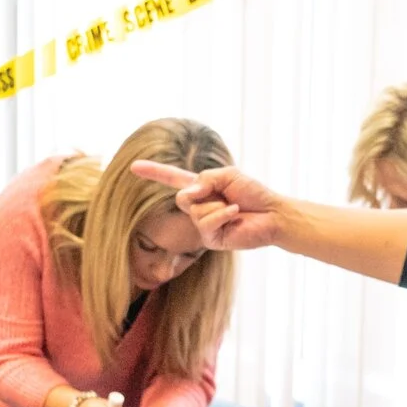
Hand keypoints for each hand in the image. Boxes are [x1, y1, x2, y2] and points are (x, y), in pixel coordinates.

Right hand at [130, 160, 287, 251]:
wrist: (272, 214)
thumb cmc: (253, 193)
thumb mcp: (227, 175)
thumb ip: (204, 179)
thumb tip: (188, 194)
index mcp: (201, 189)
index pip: (172, 179)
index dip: (153, 172)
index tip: (133, 167)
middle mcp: (198, 207)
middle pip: (181, 198)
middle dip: (203, 192)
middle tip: (226, 195)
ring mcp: (203, 225)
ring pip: (195, 210)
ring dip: (218, 205)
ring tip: (234, 209)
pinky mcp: (211, 240)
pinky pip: (206, 222)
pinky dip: (223, 215)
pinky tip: (236, 215)